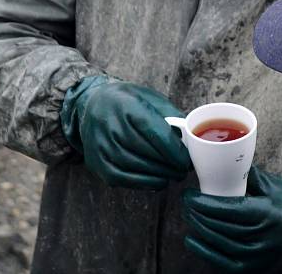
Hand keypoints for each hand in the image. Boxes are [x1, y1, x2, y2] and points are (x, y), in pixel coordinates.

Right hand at [61, 76, 191, 188]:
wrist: (91, 105)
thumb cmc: (127, 102)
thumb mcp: (150, 98)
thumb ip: (171, 115)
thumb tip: (190, 138)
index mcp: (128, 105)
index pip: (154, 132)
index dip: (174, 150)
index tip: (187, 160)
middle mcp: (111, 125)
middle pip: (146, 151)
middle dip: (169, 164)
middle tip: (184, 170)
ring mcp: (101, 145)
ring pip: (135, 166)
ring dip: (159, 175)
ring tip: (173, 175)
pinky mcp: (96, 162)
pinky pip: (122, 178)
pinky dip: (143, 183)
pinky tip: (157, 181)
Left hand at [182, 166, 281, 273]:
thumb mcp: (274, 186)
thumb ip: (249, 175)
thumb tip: (222, 159)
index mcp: (267, 214)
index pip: (228, 210)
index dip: (204, 204)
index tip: (189, 195)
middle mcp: (263, 238)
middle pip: (221, 227)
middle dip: (198, 214)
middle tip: (186, 202)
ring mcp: (259, 257)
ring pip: (220, 244)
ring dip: (199, 229)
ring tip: (189, 215)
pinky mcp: (255, 269)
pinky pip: (224, 264)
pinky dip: (205, 252)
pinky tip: (193, 239)